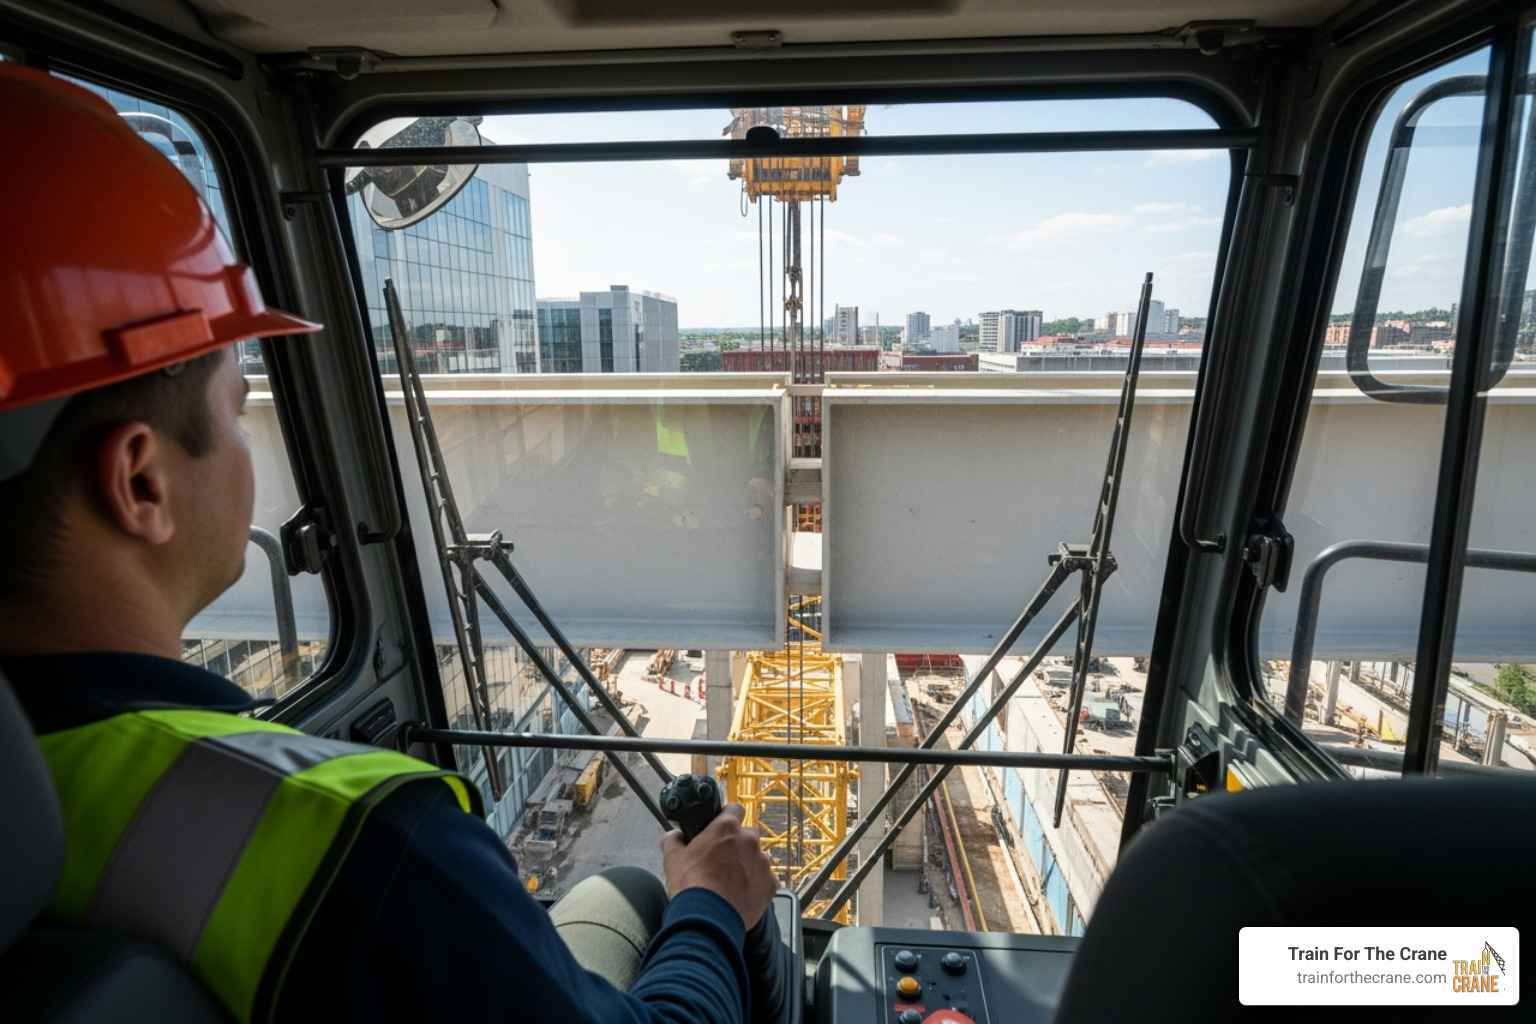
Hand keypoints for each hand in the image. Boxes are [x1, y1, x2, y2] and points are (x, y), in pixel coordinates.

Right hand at [661, 802, 777, 928]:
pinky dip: (756, 884)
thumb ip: (674, 840)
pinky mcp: (771, 883)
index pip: (734, 809)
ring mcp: (762, 862)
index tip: (721, 827)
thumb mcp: (673, 858)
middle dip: (738, 844)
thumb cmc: (691, 886)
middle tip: (722, 860)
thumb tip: (674, 836)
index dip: (727, 817)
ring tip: (730, 882)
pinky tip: (741, 894)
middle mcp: (749, 840)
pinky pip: (766, 879)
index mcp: (726, 828)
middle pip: (748, 834)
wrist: (708, 919)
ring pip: (757, 857)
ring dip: (747, 865)